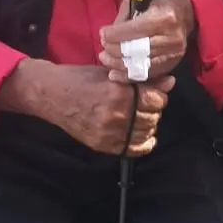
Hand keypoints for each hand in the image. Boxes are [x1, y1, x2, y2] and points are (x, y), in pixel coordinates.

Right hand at [38, 65, 174, 155]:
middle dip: (154, 109)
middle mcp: (116, 115)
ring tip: (140, 116)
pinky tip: (139, 133)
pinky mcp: (103, 145)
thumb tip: (169, 82)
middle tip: (146, 103)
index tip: (154, 92)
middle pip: (153, 116)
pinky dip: (141, 142)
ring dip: (148, 124)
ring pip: (146, 132)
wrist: (52, 95)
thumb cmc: (81, 79)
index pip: (156, 99)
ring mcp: (109, 133)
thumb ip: (141, 80)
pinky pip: (133, 149)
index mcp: (119, 92)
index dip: (159, 94)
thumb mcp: (111, 73)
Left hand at [99, 0, 194, 82]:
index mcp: (165, 18)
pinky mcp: (173, 64)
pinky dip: (129, 76)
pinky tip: (115, 73)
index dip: (115, 34)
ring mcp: (174, 54)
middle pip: (137, 50)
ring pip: (140, 65)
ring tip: (105, 59)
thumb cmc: (162, 3)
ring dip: (118, 64)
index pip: (135, 30)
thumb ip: (126, 15)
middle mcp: (171, 38)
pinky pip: (147, 75)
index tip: (102, 33)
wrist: (187, 13)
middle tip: (102, 48)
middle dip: (115, 49)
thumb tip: (107, 32)